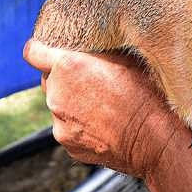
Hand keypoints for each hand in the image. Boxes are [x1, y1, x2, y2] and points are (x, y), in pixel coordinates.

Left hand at [23, 39, 181, 178]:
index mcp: (68, 66)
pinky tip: (108, 125)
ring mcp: (60, 123)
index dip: (44, 50)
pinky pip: (70, 129)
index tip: (54, 53)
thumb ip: (101, 51)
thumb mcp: (129, 59)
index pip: (34, 51)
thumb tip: (94, 47)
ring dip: (76, 104)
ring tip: (107, 107)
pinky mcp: (69, 145)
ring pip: (60, 106)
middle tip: (95, 82)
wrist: (158, 140)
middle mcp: (57, 95)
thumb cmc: (150, 96)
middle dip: (67, 79)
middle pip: (50, 80)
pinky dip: (83, 126)